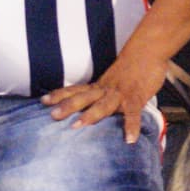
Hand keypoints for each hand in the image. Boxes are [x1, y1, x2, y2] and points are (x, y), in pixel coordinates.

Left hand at [42, 47, 166, 142]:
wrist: (147, 51)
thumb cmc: (130, 67)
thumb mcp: (112, 80)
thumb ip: (102, 92)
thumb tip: (93, 103)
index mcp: (99, 85)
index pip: (75, 89)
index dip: (59, 95)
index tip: (42, 101)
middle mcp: (105, 88)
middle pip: (83, 97)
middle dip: (67, 106)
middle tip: (52, 115)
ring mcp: (120, 93)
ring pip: (102, 104)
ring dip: (90, 115)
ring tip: (77, 126)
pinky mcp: (137, 97)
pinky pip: (134, 113)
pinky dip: (131, 126)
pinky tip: (129, 140)